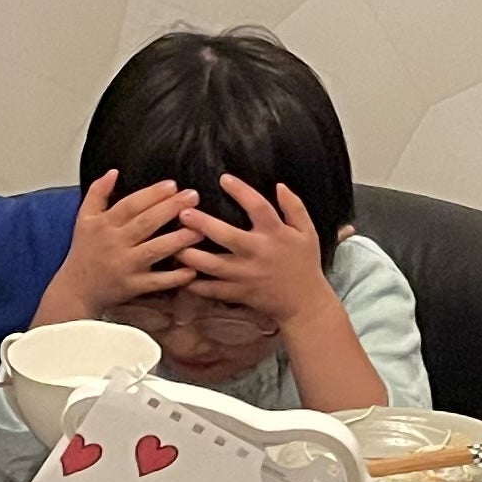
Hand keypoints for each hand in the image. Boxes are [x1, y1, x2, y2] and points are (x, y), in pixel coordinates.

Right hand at [36, 172, 190, 326]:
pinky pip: (156, 282)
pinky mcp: (132, 286)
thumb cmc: (83, 252)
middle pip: (146, 223)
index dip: (152, 194)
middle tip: (193, 197)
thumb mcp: (84, 219)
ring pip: (154, 250)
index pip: (130, 205)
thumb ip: (97, 193)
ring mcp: (125, 266)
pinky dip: (174, 277)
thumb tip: (113, 172)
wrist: (74, 290)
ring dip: (178, 240)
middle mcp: (114, 243)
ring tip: (199, 229)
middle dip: (171, 208)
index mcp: (103, 224)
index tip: (173, 185)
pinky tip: (192, 270)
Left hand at [176, 177, 341, 329]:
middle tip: (183, 213)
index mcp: (276, 234)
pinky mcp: (239, 293)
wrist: (305, 303)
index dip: (240, 191)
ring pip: (213, 265)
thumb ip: (294, 207)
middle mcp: (258, 253)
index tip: (223, 178)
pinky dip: (195, 285)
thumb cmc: (305, 264)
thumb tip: (279, 185)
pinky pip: (213, 290)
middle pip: (226, 236)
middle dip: (203, 224)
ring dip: (191, 256)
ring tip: (173, 245)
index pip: (258, 206)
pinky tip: (180, 275)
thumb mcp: (307, 232)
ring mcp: (246, 275)